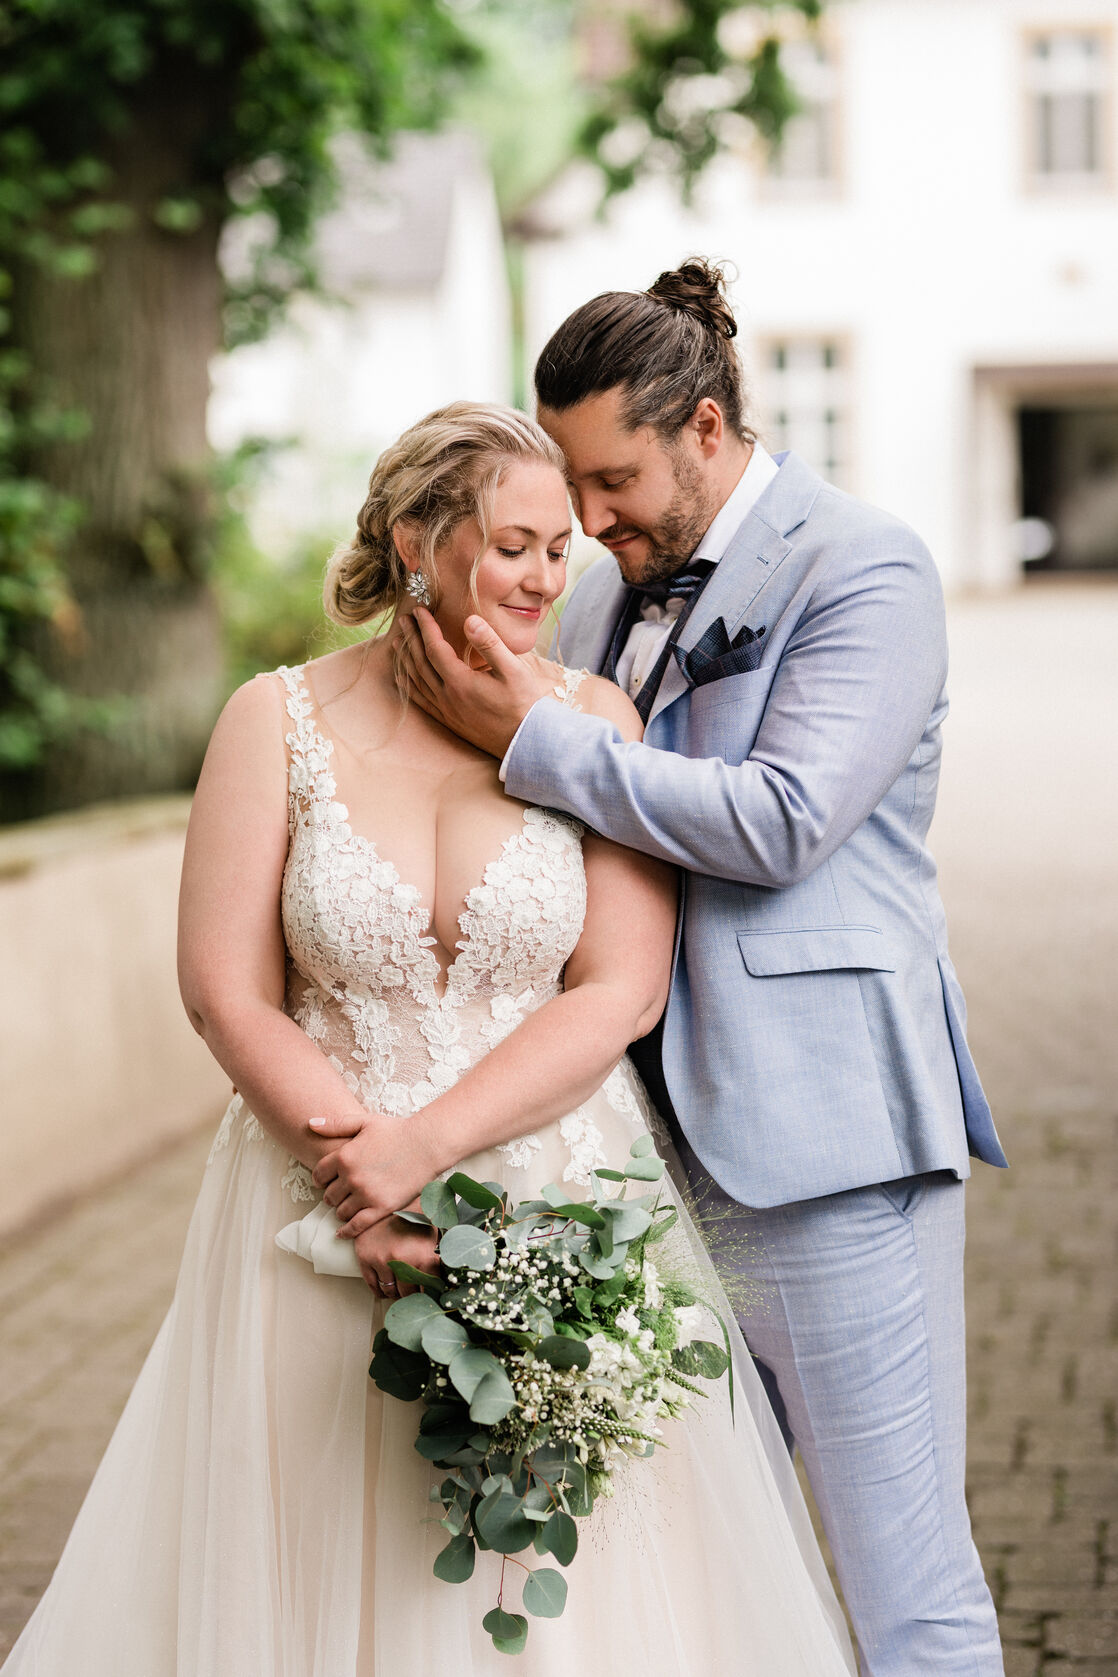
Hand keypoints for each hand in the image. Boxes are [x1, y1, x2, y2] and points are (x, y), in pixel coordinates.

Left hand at [309, 1111, 441, 1234]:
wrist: (427, 1144)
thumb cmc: (397, 1130)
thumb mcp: (364, 1121)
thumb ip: (335, 1124)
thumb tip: (309, 1123)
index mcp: (344, 1156)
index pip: (318, 1175)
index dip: (321, 1179)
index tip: (328, 1181)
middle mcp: (351, 1177)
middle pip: (328, 1196)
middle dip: (333, 1195)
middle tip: (341, 1194)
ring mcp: (366, 1194)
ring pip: (340, 1212)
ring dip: (342, 1210)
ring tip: (349, 1206)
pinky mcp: (381, 1208)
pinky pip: (356, 1226)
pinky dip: (346, 1231)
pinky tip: (342, 1233)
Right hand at [353, 1213, 440, 1298]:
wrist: (397, 1198)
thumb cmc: (419, 1219)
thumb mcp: (435, 1239)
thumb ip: (440, 1262)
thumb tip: (445, 1285)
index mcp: (424, 1257)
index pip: (428, 1289)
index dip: (430, 1295)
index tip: (430, 1296)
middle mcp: (402, 1261)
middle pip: (408, 1293)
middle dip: (412, 1296)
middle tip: (414, 1293)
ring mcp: (382, 1260)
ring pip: (389, 1290)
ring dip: (395, 1293)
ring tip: (399, 1290)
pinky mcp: (365, 1257)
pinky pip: (372, 1284)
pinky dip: (379, 1290)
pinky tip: (385, 1289)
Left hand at [393, 609, 558, 756]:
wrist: (526, 740)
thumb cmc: (523, 703)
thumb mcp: (513, 669)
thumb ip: (490, 644)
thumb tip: (470, 620)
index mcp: (461, 682)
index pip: (435, 649)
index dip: (425, 628)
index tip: (419, 610)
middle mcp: (448, 697)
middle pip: (421, 663)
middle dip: (411, 639)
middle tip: (404, 620)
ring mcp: (447, 711)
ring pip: (417, 682)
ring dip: (405, 660)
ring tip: (397, 643)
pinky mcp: (449, 721)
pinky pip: (422, 701)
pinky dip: (409, 687)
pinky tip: (401, 679)